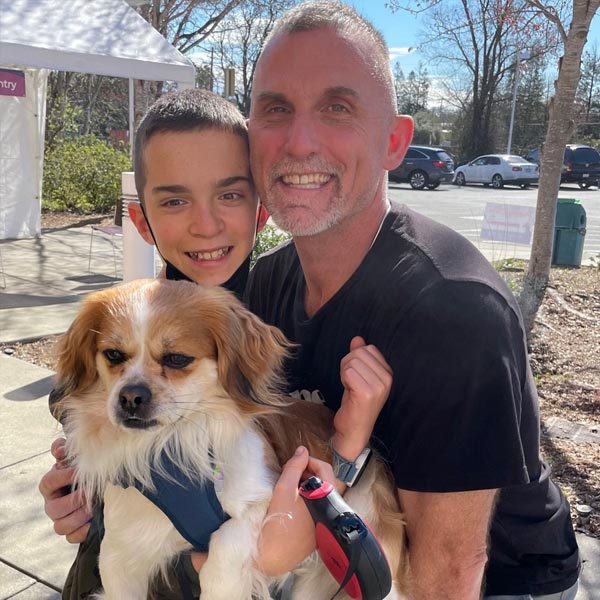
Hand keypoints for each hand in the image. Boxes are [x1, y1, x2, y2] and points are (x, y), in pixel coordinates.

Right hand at [38, 438, 91, 543]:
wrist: (102, 488)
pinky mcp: (72, 533)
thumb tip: (60, 448)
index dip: (62, 477)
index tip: (78, 472)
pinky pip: (72, 538)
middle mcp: (53, 504)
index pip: (47, 483)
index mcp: (51, 485)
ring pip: (61, 526)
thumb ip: (66, 450)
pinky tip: (94, 522)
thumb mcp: (76, 459)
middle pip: (54, 509)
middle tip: (89, 494)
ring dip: (79, 517)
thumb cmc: (85, 472)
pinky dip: (83, 531)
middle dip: (73, 501)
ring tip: (93, 508)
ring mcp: (61, 520)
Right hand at [191, 447, 334, 575]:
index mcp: (326, 498)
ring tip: (289, 487)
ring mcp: (324, 522)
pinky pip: (317, 509)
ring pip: (320, 495)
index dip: (310, 461)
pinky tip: (291, 503)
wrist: (272, 555)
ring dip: (307, 486)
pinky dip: (306, 501)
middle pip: (324, 482)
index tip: (296, 462)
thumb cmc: (278, 520)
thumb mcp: (284, 488)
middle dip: (308, 473)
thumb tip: (302, 451)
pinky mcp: (317, 533)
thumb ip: (294, 466)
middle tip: (290, 474)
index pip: (325, 469)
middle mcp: (329, 510)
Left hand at [333, 336, 391, 460]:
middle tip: (350, 382)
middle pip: (359, 353)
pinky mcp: (367, 393)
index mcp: (388, 373)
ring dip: (344, 373)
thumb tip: (358, 339)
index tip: (355, 376)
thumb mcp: (358, 376)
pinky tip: (348, 392)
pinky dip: (343, 380)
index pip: (368, 349)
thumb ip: (359, 356)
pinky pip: (348, 372)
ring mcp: (379, 386)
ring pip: (352, 362)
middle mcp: (387, 379)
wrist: (353, 430)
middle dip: (347, 364)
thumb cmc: (355, 403)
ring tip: (349, 387)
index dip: (355, 359)